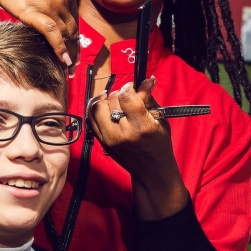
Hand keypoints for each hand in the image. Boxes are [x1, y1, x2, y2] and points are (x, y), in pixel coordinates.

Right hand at [0, 0, 79, 74]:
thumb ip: (48, 1)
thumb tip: (48, 20)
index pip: (75, 20)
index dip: (76, 39)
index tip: (75, 52)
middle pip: (73, 29)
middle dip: (75, 50)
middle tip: (74, 66)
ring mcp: (51, 5)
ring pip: (66, 34)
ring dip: (69, 54)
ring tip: (68, 69)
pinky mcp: (36, 12)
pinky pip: (53, 34)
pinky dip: (60, 48)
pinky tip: (63, 61)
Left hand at [86, 78, 189, 219]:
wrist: (150, 170)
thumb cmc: (159, 144)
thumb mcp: (160, 120)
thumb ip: (149, 99)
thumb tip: (146, 80)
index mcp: (141, 126)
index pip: (125, 97)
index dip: (129, 87)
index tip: (133, 87)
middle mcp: (122, 132)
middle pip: (112, 100)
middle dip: (120, 94)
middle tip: (127, 97)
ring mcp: (108, 138)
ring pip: (97, 107)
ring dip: (106, 100)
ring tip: (115, 102)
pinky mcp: (101, 141)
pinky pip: (90, 118)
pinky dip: (96, 109)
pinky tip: (104, 106)